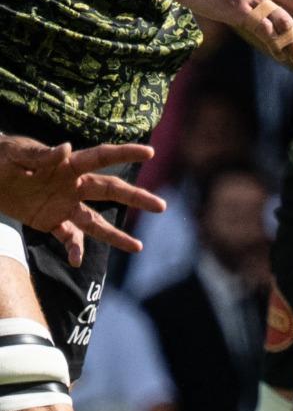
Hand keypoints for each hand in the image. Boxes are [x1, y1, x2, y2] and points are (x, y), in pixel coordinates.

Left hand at [0, 137, 162, 263]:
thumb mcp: (13, 154)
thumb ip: (40, 154)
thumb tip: (67, 149)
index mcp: (67, 165)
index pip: (101, 157)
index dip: (125, 153)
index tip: (149, 152)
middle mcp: (73, 185)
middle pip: (110, 192)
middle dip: (136, 198)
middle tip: (160, 206)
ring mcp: (64, 205)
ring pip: (95, 221)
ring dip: (115, 234)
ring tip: (138, 247)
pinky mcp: (50, 221)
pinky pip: (67, 237)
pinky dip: (73, 249)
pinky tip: (75, 261)